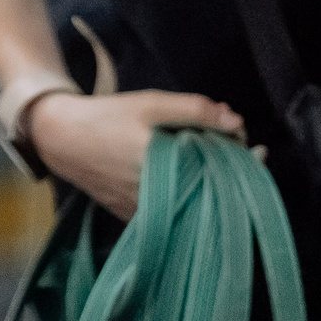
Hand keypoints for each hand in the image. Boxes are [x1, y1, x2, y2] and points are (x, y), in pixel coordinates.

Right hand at [27, 89, 244, 219]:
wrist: (61, 139)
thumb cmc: (108, 117)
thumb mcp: (151, 104)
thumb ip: (194, 110)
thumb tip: (236, 121)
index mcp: (163, 170)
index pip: (216, 175)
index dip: (242, 165)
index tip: (259, 152)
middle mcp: (155, 198)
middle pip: (207, 193)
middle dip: (230, 175)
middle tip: (247, 154)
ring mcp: (142, 212)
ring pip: (190, 205)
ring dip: (209, 186)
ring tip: (222, 163)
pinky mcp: (132, 217)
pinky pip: (170, 212)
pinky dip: (187, 197)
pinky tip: (194, 177)